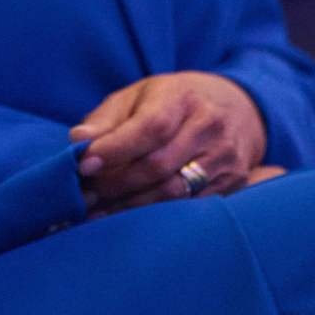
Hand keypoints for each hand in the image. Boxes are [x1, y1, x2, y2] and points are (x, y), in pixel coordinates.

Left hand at [70, 71, 268, 212]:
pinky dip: (155, 216)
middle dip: (116, 184)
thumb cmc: (173, 102)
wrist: (237, 107)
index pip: (151, 128)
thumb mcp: (139, 96)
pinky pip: (189, 207)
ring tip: (99, 211)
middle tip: (85, 195)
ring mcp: (225, 157)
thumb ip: (107, 120)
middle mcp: (209, 126)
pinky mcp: (233, 183)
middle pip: (158, 166)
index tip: (83, 165)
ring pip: (174, 193)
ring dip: (131, 206)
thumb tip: (77, 141)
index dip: (115, 150)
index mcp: (182, 98)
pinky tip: (129, 218)